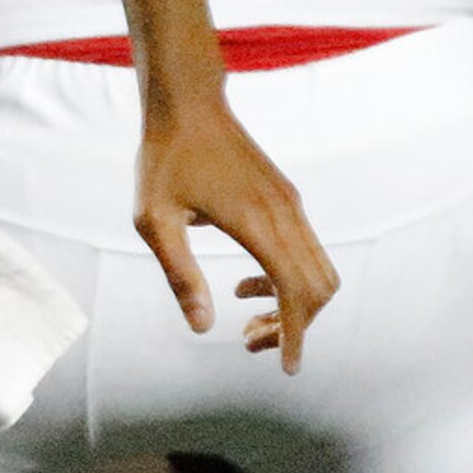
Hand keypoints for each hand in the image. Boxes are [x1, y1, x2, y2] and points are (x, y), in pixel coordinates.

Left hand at [135, 100, 339, 373]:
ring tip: (246, 322)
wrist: (188, 105)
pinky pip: (306, 251)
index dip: (297, 334)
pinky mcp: (285, 197)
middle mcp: (286, 214)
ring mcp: (290, 204)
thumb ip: (179, 273)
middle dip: (293, 326)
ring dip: (292, 305)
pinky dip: (288, 280)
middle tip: (249, 343)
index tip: (288, 367)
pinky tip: (245, 285)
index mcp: (258, 223)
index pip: (296, 291)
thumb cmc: (164, 159)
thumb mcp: (154, 220)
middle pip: (318, 288)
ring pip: (317, 270)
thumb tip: (202, 327)